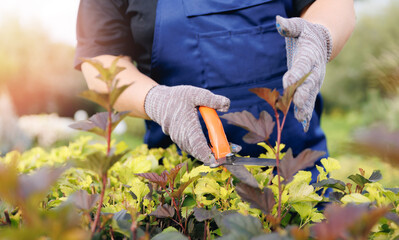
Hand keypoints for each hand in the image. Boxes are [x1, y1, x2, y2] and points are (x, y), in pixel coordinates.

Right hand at [144, 85, 229, 162]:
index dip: (208, 155)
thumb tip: (227, 105)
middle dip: (212, 156)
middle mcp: (181, 135)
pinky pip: (190, 148)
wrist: (158, 102)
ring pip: (194, 151)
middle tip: (228, 154)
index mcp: (187, 125)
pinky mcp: (178, 140)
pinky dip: (200, 150)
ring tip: (222, 150)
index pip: (197, 145)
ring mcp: (178, 139)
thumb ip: (211, 99)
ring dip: (207, 154)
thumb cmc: (177, 97)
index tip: (218, 160)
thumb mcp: (195, 93)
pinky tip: (211, 147)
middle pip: (197, 152)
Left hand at [276, 16, 331, 131]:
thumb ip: (289, 27)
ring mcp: (315, 81)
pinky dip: (307, 113)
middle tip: (296, 104)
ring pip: (310, 96)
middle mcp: (315, 70)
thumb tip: (278, 21)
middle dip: (303, 95)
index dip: (296, 74)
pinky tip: (303, 125)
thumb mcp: (299, 27)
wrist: (322, 42)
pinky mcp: (312, 88)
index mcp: (309, 56)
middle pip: (309, 84)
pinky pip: (309, 101)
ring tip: (300, 119)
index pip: (302, 65)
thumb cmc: (306, 34)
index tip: (288, 82)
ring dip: (304, 108)